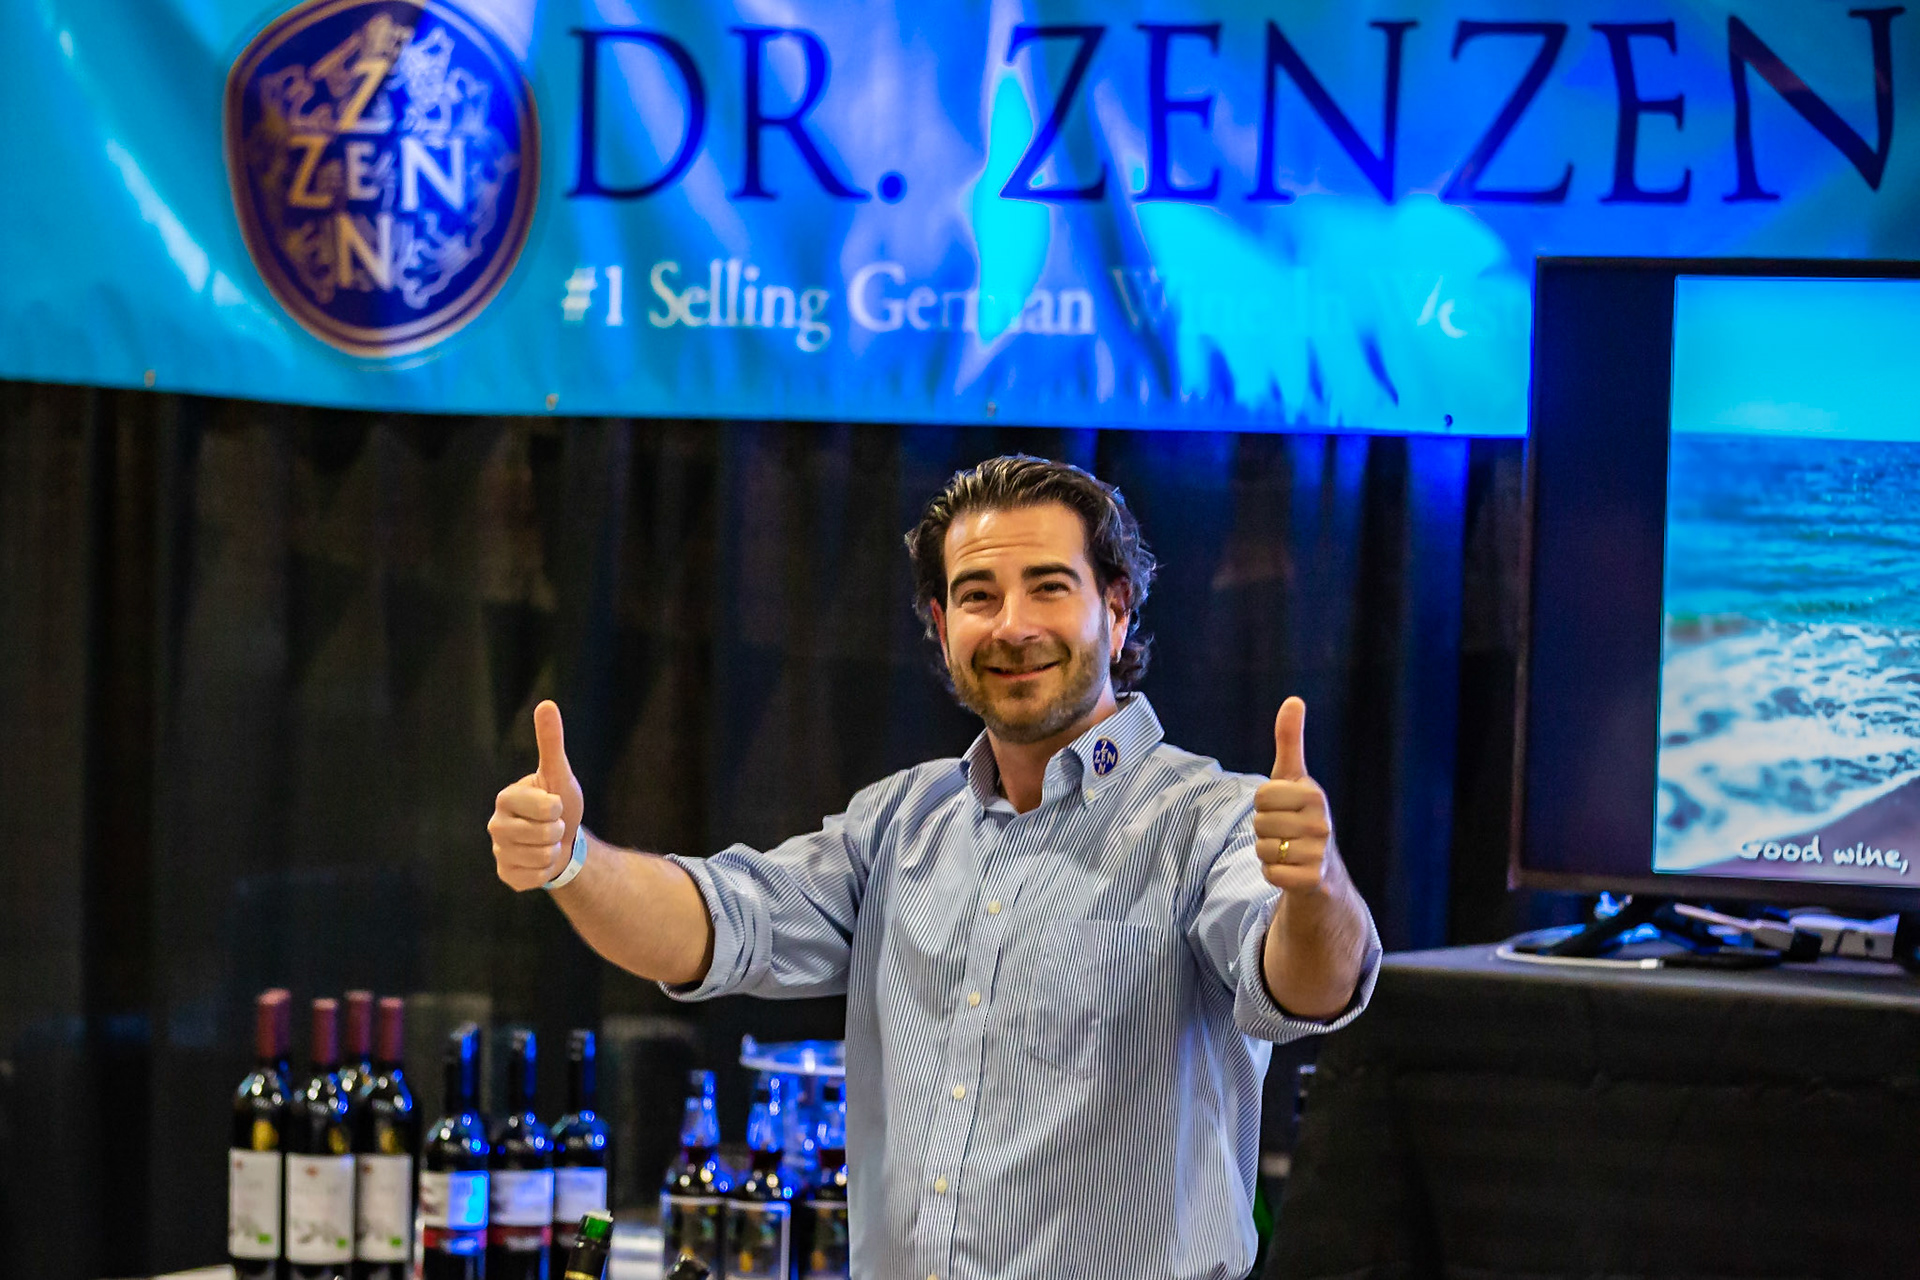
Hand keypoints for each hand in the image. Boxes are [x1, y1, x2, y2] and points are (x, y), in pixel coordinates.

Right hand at [488, 700, 586, 890]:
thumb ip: (551, 741)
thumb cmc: (559, 802)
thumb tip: (546, 704)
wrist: (563, 840)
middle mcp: (495, 824)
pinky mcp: (506, 875)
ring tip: (547, 842)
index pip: (545, 807)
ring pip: (540, 857)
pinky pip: (534, 878)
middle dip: (557, 831)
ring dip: (553, 851)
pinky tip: (539, 861)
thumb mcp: (559, 773)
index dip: (558, 808)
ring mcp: (499, 851)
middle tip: (552, 826)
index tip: (553, 804)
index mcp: (505, 798)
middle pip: (543, 834)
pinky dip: (545, 871)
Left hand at [1254, 697, 1335, 894]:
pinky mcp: (1311, 880)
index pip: (1261, 796)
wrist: (1325, 871)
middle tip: (1286, 833)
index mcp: (1314, 794)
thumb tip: (1293, 699)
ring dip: (1268, 852)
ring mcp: (1318, 853)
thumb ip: (1290, 740)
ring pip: (1262, 849)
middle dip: (1265, 829)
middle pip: (1259, 822)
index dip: (1265, 804)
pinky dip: (1273, 874)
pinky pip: (1270, 873)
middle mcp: (1322, 823)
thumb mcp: (1294, 777)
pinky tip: (1291, 870)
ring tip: (1289, 851)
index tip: (1284, 809)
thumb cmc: (1302, 816)